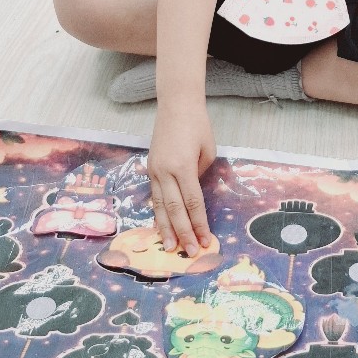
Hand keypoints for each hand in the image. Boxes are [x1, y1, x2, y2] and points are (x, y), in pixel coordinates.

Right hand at [146, 102, 215, 255]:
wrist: (176, 105)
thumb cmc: (198, 125)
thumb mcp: (207, 151)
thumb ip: (199, 176)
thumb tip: (191, 195)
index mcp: (183, 167)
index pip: (192, 203)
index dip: (199, 224)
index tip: (206, 241)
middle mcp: (165, 171)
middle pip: (174, 209)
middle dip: (183, 233)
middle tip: (189, 252)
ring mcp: (154, 170)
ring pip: (159, 206)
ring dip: (165, 229)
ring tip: (169, 248)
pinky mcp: (150, 168)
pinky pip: (154, 196)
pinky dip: (157, 213)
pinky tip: (160, 227)